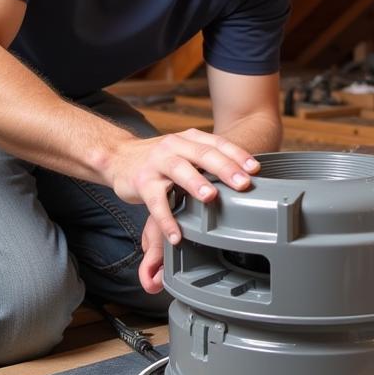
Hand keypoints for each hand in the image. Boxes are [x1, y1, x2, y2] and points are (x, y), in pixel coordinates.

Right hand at [109, 129, 258, 293]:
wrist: (118, 156)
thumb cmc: (160, 159)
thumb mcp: (185, 152)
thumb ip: (209, 161)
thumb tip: (245, 177)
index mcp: (190, 139)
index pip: (218, 144)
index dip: (238, 155)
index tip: (255, 170)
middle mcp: (175, 147)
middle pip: (203, 155)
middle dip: (225, 169)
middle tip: (243, 184)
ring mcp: (157, 163)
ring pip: (179, 170)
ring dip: (196, 183)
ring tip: (211, 198)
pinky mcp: (142, 182)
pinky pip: (156, 202)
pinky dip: (166, 219)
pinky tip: (176, 235)